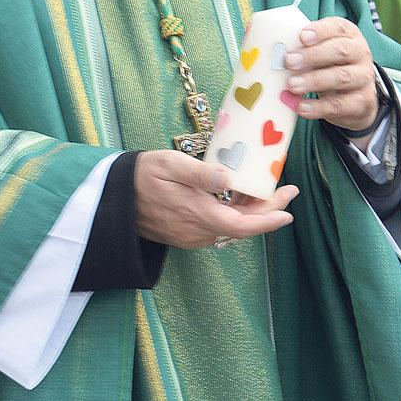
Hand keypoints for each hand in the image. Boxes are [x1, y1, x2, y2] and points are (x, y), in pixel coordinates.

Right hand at [134, 149, 297, 247]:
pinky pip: (218, 228)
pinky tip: (242, 199)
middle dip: (268, 211)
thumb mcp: (169, 164)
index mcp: (196, 214)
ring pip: (231, 228)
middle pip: (241, 227)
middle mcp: (197, 232)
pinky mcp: (185, 235)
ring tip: (269, 191)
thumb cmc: (142, 174)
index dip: (267, 220)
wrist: (112, 197)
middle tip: (287, 191)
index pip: (241, 225)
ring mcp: (191, 236)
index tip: (288, 211)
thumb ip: (199, 173)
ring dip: (252, 213)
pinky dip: (235, 215)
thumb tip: (227, 178)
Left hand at [284, 18, 379, 130]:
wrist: (356, 99)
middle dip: (314, 55)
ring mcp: (363, 79)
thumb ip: (299, 46)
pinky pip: (340, 105)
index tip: (301, 36)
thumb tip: (257, 41)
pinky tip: (301, 107)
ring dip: (314, 80)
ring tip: (292, 85)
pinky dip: (318, 107)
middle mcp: (360, 54)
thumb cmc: (329, 68)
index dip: (321, 30)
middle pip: (341, 50)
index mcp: (349, 36)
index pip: (339, 27)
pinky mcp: (360, 102)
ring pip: (342, 77)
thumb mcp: (320, 53)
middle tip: (289, 61)